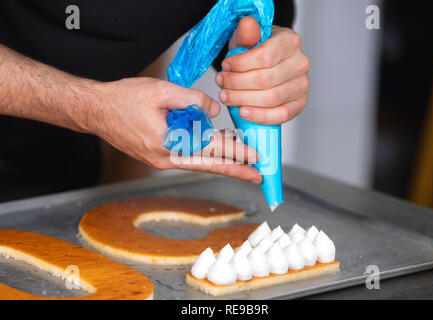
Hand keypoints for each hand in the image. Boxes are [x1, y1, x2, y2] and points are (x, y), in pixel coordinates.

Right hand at [89, 77, 261, 182]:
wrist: (96, 110)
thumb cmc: (123, 99)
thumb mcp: (161, 91)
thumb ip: (191, 100)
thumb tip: (214, 112)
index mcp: (166, 143)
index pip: (209, 149)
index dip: (234, 152)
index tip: (254, 157)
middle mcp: (164, 158)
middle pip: (207, 165)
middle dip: (234, 170)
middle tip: (257, 176)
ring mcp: (159, 160)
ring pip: (197, 162)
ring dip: (220, 162)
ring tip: (241, 164)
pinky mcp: (157, 156)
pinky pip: (186, 157)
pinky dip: (203, 154)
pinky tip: (215, 150)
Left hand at [215, 17, 309, 124]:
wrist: (267, 64)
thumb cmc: (257, 51)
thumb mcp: (247, 38)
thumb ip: (247, 33)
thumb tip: (247, 24)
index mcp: (290, 42)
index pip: (264, 57)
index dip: (240, 64)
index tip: (225, 66)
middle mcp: (300, 63)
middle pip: (265, 80)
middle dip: (237, 84)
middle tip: (221, 83)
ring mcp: (302, 85)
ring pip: (271, 99)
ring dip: (243, 100)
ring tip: (227, 96)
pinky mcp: (299, 104)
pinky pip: (280, 114)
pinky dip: (259, 116)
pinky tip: (243, 111)